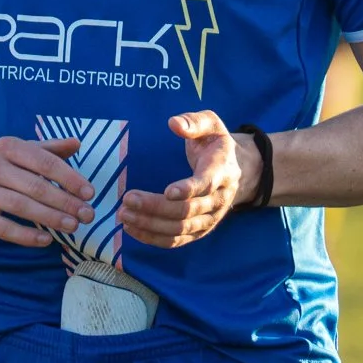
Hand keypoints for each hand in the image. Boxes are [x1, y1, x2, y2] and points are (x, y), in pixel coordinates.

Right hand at [0, 136, 95, 248]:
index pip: (44, 162)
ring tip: (73, 226)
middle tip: (88, 214)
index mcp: (6, 147)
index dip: (69, 177)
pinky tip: (46, 240)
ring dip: (50, 218)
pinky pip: (2, 228)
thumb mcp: (15, 152)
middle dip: (65, 201)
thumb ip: (47, 149)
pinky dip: (26, 235)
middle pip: (34, 186)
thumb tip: (77, 143)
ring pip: (20, 207)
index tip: (90, 193)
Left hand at [118, 111, 254, 249]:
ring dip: (150, 225)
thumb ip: (194, 122)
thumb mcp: (211, 124)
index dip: (188, 189)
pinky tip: (132, 230)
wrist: (238, 170)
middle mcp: (218, 200)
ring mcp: (210, 218)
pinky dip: (154, 238)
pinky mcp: (200, 230)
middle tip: (128, 199)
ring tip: (124, 215)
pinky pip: (177, 240)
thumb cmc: (216, 144)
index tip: (167, 191)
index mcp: (221, 171)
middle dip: (155, 207)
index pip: (206, 184)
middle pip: (187, 210)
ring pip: (180, 229)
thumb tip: (173, 123)